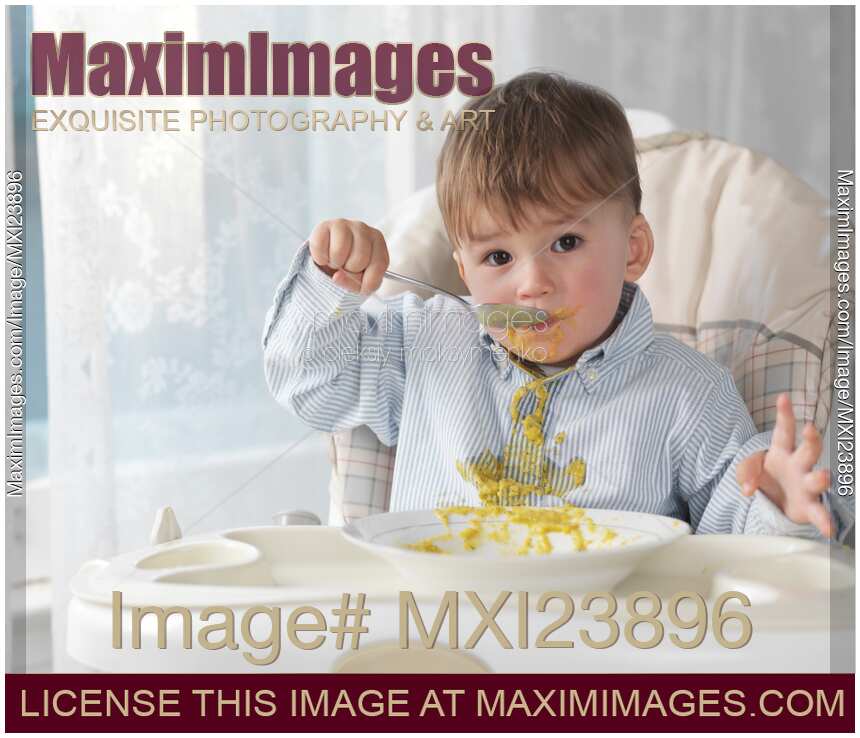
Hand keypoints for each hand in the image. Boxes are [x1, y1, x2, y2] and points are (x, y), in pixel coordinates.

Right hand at [309, 219, 388, 294]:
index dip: (368, 281)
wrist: (329, 260)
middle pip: (359, 260)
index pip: (379, 265)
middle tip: (346, 267)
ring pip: (339, 253)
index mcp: (378, 241)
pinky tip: (325, 256)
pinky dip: (321, 259)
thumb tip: (337, 276)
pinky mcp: (323, 226)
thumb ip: (356, 284)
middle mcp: (363, 229)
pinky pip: (320, 249)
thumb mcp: (361, 282)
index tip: (361, 282)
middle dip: (350, 271)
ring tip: (336, 261)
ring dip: (335, 264)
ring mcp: (343, 224)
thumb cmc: (350, 269)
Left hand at [736, 393, 833, 537]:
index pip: (784, 431)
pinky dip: (824, 521)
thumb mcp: (750, 470)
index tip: (783, 398)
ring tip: (822, 476)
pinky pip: (819, 513)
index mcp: (783, 452)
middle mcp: (799, 466)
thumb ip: (746, 473)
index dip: (784, 414)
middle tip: (810, 428)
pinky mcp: (810, 507)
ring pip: (817, 479)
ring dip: (820, 478)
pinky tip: (828, 529)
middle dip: (811, 439)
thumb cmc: (768, 477)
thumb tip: (748, 489)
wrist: (777, 501)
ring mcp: (807, 485)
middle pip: (809, 450)